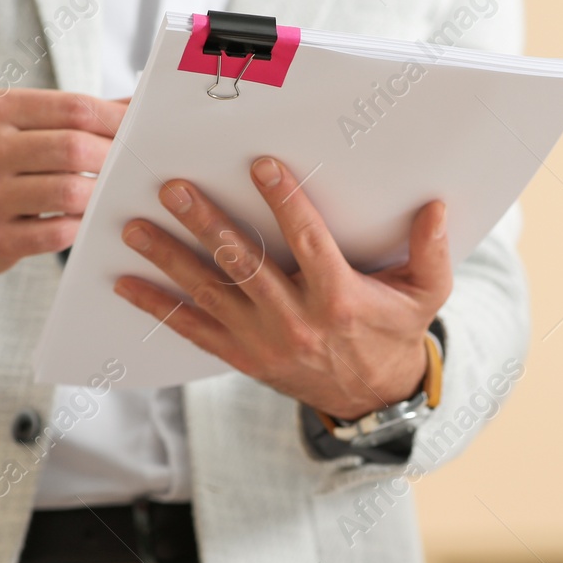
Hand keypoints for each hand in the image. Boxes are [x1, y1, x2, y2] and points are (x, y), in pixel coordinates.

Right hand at [0, 89, 128, 292]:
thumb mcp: (20, 125)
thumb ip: (76, 115)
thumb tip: (140, 103)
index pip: (73, 108)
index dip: (117, 121)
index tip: (144, 132)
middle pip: (73, 148)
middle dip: (114, 159)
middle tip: (138, 169)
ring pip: (68, 193)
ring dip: (102, 195)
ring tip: (118, 194)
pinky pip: (57, 233)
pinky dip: (83, 226)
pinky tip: (90, 221)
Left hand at [113, 157, 451, 420]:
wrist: (372, 397)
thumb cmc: (395, 333)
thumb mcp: (426, 295)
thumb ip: (432, 251)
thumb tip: (435, 207)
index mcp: (340, 300)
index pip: (308, 243)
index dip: (284, 203)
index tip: (261, 166)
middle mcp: (297, 322)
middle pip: (245, 266)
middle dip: (206, 224)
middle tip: (174, 188)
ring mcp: (265, 342)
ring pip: (211, 294)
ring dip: (170, 259)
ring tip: (136, 227)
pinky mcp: (243, 356)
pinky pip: (194, 331)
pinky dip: (159, 308)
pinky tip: (127, 283)